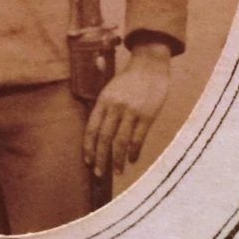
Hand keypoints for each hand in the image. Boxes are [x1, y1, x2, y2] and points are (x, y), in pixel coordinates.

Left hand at [83, 42, 170, 176]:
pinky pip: (138, 139)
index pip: (92, 128)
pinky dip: (134, 152)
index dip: (88, 147)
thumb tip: (96, 132)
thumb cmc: (130, 79)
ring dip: (117, 160)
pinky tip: (132, 160)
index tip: (88, 161)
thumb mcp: (110, 87)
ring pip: (120, 142)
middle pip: (104, 138)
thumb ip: (103, 107)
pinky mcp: (147, 115)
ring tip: (117, 172)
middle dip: (100, 159)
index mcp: (103, 100)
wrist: (150, 63)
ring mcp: (131, 111)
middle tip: (99, 174)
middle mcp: (115, 106)